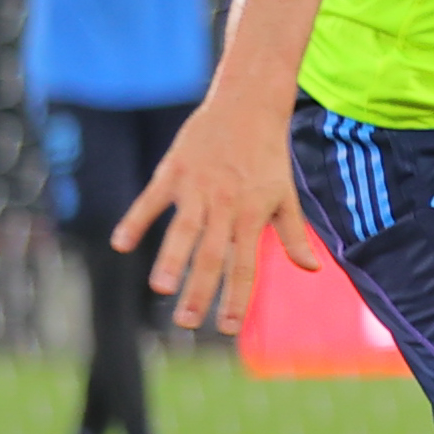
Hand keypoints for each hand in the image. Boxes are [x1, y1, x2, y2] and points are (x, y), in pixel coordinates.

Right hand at [115, 92, 320, 333]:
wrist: (248, 105)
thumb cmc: (268, 156)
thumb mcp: (285, 195)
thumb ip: (294, 235)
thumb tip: (312, 269)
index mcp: (253, 215)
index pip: (245, 265)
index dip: (237, 297)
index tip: (226, 328)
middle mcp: (226, 205)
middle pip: (212, 255)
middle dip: (201, 291)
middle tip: (187, 322)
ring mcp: (198, 188)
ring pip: (183, 230)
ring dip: (171, 260)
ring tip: (161, 289)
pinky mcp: (174, 170)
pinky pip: (152, 200)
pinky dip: (135, 220)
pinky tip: (121, 244)